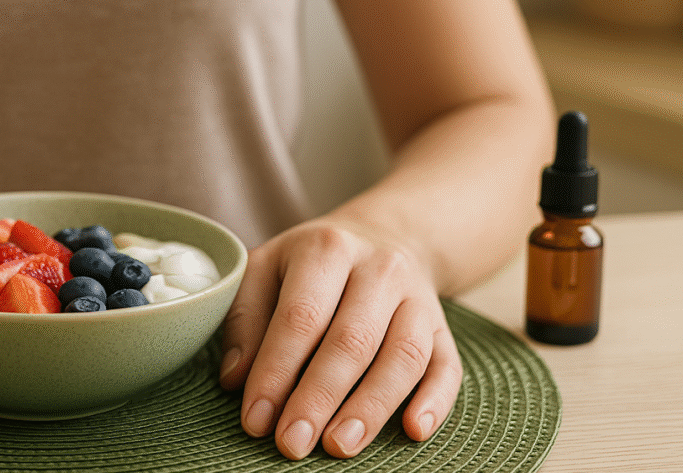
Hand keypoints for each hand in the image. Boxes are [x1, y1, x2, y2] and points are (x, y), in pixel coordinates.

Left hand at [218, 222, 461, 458]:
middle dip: (319, 397)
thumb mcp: (265, 270)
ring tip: (339, 445)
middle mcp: (379, 269)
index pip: (301, 317)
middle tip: (292, 443)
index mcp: (327, 249)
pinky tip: (412, 430)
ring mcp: (418, 297)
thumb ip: (245, 319)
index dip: (276, 371)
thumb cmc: (310, 264)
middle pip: (352, 340)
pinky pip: (447, 366)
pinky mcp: (443, 327)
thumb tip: (236, 378)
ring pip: (403, 355)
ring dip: (371, 407)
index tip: (256, 419)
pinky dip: (434, 401)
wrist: (383, 237)